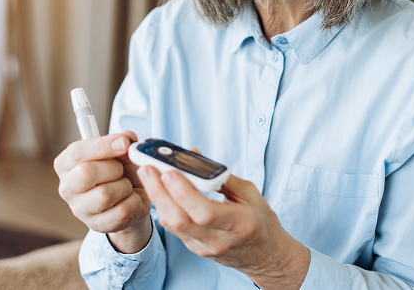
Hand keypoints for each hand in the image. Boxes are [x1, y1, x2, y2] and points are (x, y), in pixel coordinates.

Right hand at [53, 131, 151, 252]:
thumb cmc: (120, 170)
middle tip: (122, 169)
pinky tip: (131, 198)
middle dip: (114, 168)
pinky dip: (133, 202)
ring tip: (126, 184)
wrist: (131, 198)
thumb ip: (123, 141)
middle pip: (87, 173)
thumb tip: (126, 139)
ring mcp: (79, 209)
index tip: (124, 143)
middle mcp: (67, 187)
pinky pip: (120, 212)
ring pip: (105, 194)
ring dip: (125, 186)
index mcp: (66, 163)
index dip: (102, 146)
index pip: (77, 152)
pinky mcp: (95, 225)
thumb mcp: (121, 151)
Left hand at [138, 165, 310, 289]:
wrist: (265, 256)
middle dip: (159, 192)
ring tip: (148, 175)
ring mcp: (204, 247)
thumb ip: (223, 177)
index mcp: (238, 224)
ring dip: (157, 198)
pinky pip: (174, 228)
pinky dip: (165, 207)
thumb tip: (196, 157)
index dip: (184, 192)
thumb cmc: (260, 222)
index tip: (170, 171)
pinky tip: (159, 190)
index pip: (204, 212)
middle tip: (147, 168)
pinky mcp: (194, 248)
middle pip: (180, 219)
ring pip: (172, 225)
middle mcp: (218, 240)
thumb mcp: (250, 194)